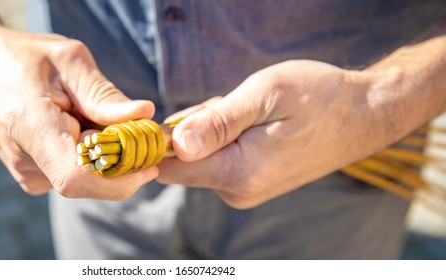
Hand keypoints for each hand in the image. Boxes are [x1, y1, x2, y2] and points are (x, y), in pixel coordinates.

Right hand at [0, 26, 156, 198]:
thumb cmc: (22, 56)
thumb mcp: (69, 60)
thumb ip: (105, 94)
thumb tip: (144, 115)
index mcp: (31, 128)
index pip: (79, 178)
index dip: (121, 178)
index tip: (148, 162)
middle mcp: (24, 160)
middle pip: (91, 181)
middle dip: (122, 162)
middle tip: (132, 126)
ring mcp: (24, 172)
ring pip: (85, 180)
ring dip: (105, 156)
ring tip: (90, 116)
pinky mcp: (29, 174)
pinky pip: (72, 174)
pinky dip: (90, 157)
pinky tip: (78, 127)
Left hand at [157, 60, 395, 208]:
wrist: (362, 114)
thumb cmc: (318, 97)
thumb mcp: (264, 95)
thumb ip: (218, 122)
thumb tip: (177, 143)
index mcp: (239, 173)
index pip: (170, 167)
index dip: (163, 139)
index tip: (186, 113)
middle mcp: (238, 192)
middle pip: (184, 160)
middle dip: (196, 128)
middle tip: (233, 106)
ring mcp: (245, 191)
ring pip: (202, 157)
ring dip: (214, 130)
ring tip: (253, 113)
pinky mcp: (251, 184)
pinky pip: (220, 159)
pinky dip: (227, 138)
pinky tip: (256, 125)